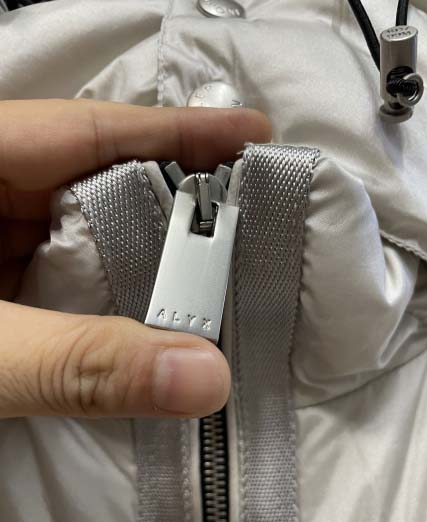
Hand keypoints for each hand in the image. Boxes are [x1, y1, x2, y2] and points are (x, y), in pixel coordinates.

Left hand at [0, 99, 270, 417]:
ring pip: (84, 227)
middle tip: (250, 218)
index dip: (175, 131)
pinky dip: (109, 285)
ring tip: (215, 267)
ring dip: (146, 250)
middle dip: (172, 198)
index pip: (89, 131)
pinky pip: (63, 266)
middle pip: (96, 177)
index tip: (255, 134)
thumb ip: (80, 362)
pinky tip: (150, 306)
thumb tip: (207, 378)